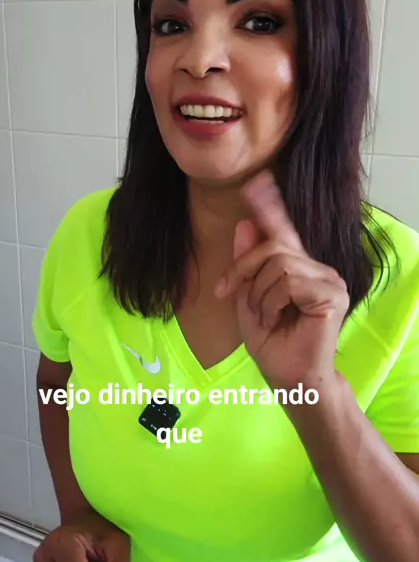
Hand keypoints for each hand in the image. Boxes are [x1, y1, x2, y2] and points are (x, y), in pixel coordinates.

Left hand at [214, 171, 348, 389]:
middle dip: (242, 269)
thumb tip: (245, 224)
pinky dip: (271, 303)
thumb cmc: (273, 346)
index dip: (270, 207)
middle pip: (272, 246)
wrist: (290, 380)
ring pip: (278, 264)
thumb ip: (246, 266)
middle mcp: (316, 268)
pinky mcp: (332, 293)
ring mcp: (328, 279)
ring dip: (258, 294)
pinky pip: (288, 282)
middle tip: (228, 293)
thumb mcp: (247, 300)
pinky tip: (279, 321)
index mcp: (297, 268)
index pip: (282, 231)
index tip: (257, 182)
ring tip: (266, 317)